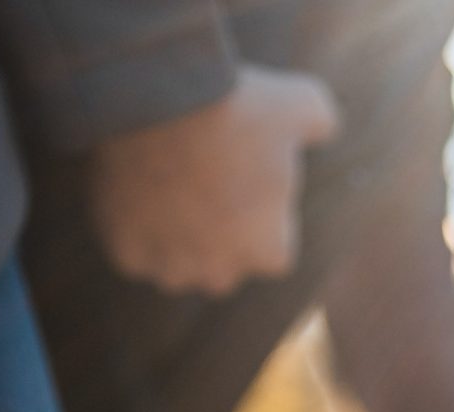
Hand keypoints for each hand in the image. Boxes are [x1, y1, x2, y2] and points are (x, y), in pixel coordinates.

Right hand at [89, 67, 339, 295]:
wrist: (157, 96)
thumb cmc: (234, 106)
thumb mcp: (299, 102)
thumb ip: (321, 121)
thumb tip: (325, 127)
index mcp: (270, 253)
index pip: (274, 252)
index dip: (263, 221)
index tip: (249, 186)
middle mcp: (222, 274)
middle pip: (226, 267)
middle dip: (221, 239)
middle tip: (208, 187)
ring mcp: (172, 268)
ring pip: (179, 270)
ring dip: (178, 244)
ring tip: (171, 195)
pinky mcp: (128, 254)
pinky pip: (135, 255)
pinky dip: (135, 233)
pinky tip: (137, 199)